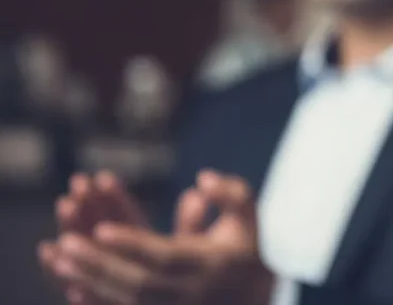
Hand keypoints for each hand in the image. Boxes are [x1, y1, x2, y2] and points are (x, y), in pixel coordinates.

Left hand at [49, 170, 272, 304]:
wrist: (252, 295)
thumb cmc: (245, 247)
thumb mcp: (248, 216)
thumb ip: (232, 193)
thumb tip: (202, 179)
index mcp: (210, 265)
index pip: (166, 256)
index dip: (133, 244)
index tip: (102, 229)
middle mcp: (191, 292)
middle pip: (139, 281)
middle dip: (101, 263)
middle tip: (68, 243)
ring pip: (128, 298)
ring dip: (92, 280)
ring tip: (61, 258)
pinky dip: (97, 299)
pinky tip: (72, 284)